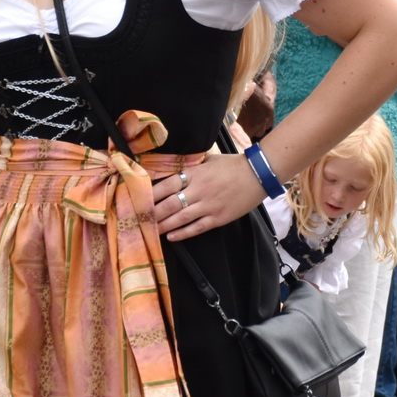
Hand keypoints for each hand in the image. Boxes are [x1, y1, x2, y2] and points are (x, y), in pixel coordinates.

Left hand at [149, 155, 265, 240]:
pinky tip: (171, 236)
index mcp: (195, 173)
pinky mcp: (219, 218)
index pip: (167, 184)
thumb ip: (191, 165)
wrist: (258, 174)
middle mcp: (199, 190)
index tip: (138, 200)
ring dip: (163, 225)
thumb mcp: (209, 159)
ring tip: (150, 230)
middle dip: (152, 213)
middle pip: (170, 203)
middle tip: (139, 219)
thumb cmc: (233, 165)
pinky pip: (197, 227)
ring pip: (180, 218)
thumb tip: (173, 168)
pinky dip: (183, 233)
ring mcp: (209, 206)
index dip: (151, 194)